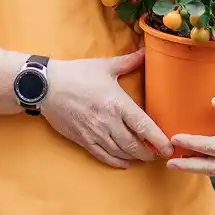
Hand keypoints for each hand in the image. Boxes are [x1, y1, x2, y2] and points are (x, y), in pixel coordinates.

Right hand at [43, 50, 173, 168]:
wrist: (46, 87)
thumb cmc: (76, 74)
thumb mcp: (104, 66)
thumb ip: (128, 62)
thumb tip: (146, 52)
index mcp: (117, 103)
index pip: (144, 127)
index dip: (159, 140)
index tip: (169, 147)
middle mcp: (108, 122)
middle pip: (135, 145)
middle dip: (150, 153)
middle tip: (158, 153)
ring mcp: (95, 133)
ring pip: (121, 153)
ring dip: (135, 157)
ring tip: (144, 156)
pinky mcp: (83, 140)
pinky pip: (103, 156)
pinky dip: (117, 162)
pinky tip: (124, 162)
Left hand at [167, 52, 214, 177]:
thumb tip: (214, 102)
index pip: (214, 148)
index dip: (193, 143)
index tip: (175, 137)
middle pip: (214, 167)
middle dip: (190, 165)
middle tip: (168, 162)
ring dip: (198, 168)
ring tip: (177, 163)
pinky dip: (211, 168)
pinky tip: (196, 162)